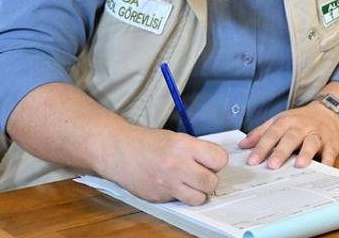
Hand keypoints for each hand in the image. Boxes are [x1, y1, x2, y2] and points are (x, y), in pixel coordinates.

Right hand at [99, 128, 228, 205]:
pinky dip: (180, 195)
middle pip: (212, 182)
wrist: (119, 152)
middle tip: (201, 173)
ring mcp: (168, 184)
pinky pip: (180, 201)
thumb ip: (195, 150)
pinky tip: (172, 185)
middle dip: (210, 179)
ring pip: (199, 198)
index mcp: (183, 146)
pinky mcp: (159, 197)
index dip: (217, 161)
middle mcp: (177, 166)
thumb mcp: (176, 138)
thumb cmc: (147, 143)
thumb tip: (214, 163)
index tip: (210, 161)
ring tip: (189, 183)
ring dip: (198, 192)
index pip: (219, 159)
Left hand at [238, 103, 338, 168]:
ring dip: (306, 153)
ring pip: (311, 142)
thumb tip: (242, 146)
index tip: (252, 161)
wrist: (327, 112)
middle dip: (281, 152)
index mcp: (286, 121)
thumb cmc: (299, 121)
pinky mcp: (332, 142)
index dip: (261, 147)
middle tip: (271, 166)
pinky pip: (331, 151)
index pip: (272, 134)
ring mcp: (318, 134)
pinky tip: (325, 168)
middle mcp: (302, 126)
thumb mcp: (279, 121)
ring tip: (299, 165)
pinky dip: (329, 160)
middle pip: (291, 138)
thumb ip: (261, 133)